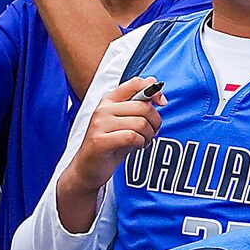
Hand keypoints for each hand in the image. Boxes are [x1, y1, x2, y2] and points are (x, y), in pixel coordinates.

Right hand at [68, 77, 161, 196]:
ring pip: (140, 123)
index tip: (162, 103)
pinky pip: (132, 136)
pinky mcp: (100, 141)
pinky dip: (141, 143)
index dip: (153, 91)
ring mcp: (99, 124)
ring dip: (149, 135)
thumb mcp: (126, 121)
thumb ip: (139, 103)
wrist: (87, 169)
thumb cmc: (110, 144)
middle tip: (152, 132)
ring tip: (144, 141)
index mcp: (109, 100)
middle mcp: (103, 109)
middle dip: (155, 122)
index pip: (135, 83)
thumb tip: (154, 81)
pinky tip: (137, 146)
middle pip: (143, 106)